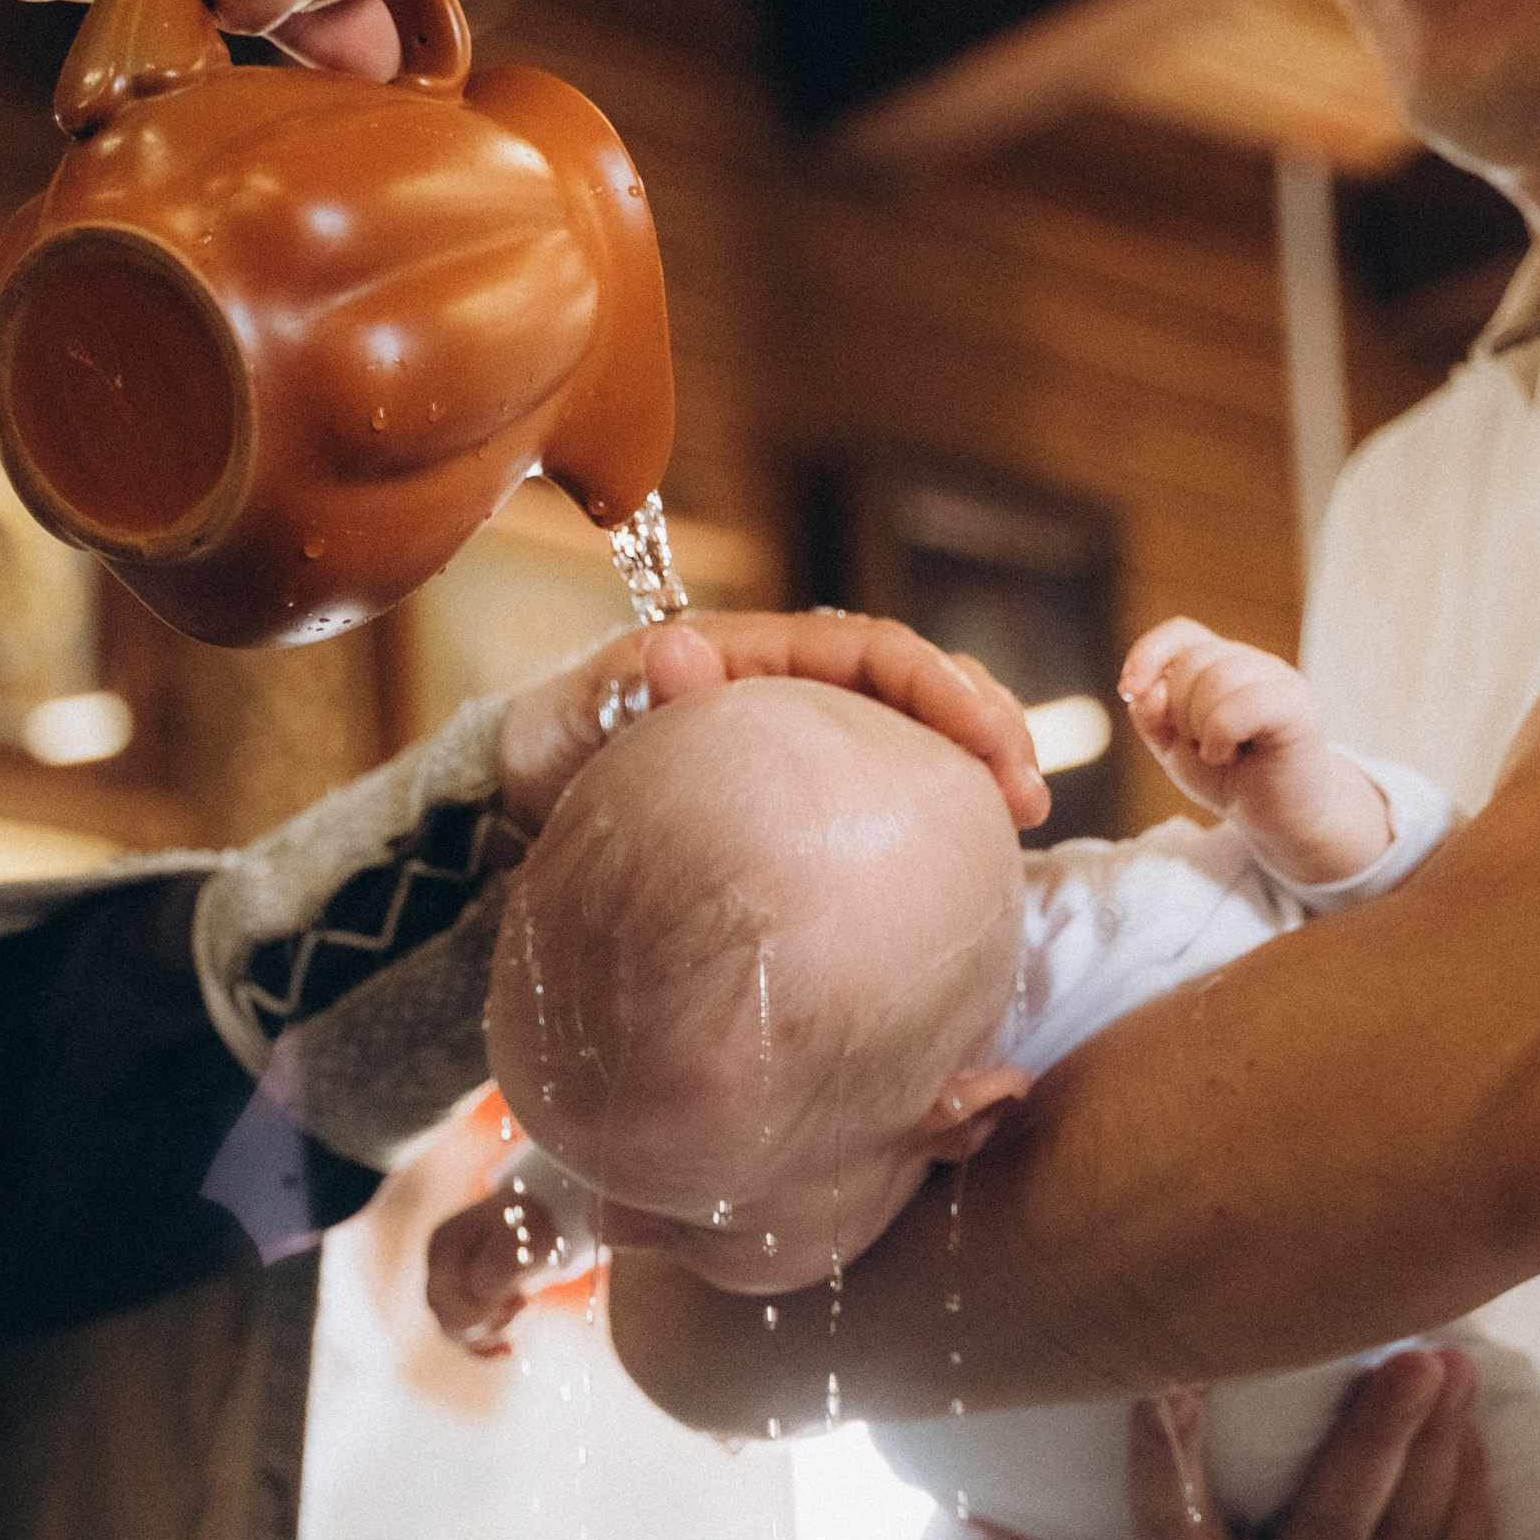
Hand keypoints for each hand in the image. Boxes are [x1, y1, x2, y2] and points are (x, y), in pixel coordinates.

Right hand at [424, 1184, 558, 1352]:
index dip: (474, 1313)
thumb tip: (483, 1299)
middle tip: (526, 1303)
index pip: (440, 1296)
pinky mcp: (468, 1304)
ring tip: (528, 1305)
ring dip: (496, 1331)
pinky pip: (469, 1338)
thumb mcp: (519, 1239)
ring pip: (458, 1332)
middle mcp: (440, 1270)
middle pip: (445, 1318)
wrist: (543, 1217)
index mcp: (443, 1246)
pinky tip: (509, 1352)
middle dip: (488, 1323)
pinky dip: (489, 1347)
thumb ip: (498, 1268)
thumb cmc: (531, 1224)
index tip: (519, 1303)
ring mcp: (452, 1288)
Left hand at [497, 608, 1052, 842]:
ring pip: (914, 751)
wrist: (511, 817)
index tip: (990, 740)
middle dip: (989, 729)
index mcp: (760, 659)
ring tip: (1019, 833)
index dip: (944, 687)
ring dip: (974, 779)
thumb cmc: (550, 756)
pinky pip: (882, 817)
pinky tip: (961, 887)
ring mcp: (806, 761)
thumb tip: (683, 653)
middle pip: (920, 694)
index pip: (878, 654)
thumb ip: (634, 687)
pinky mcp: (802, 821)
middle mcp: (796, 699)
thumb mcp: (583, 716)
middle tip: (1028, 799)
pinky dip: (929, 839)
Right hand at [981, 1349, 1491, 1539]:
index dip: (1168, 1456)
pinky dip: (1469, 1511)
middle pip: (1333, 1531)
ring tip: (1454, 1371)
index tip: (1174, 1380)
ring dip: (1436, 1455)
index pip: (1173, 1531)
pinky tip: (1474, 1440)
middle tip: (1407, 1357)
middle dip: (1374, 1439)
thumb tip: (962, 1505)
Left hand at [1120, 614, 1387, 884]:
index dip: (1148, 653)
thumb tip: (1142, 692)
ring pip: (1218, 676)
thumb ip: (1153, 719)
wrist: (1278, 818)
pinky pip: (1245, 702)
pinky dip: (1221, 734)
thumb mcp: (1175, 750)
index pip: (1181, 633)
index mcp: (1221, 666)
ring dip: (1201, 725)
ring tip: (1219, 752)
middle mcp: (1251, 664)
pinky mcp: (1298, 706)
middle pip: (1193, 660)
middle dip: (1178, 710)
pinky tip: (1227, 754)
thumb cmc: (1231, 779)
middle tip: (1200, 744)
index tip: (1128, 691)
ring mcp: (1278, 680)